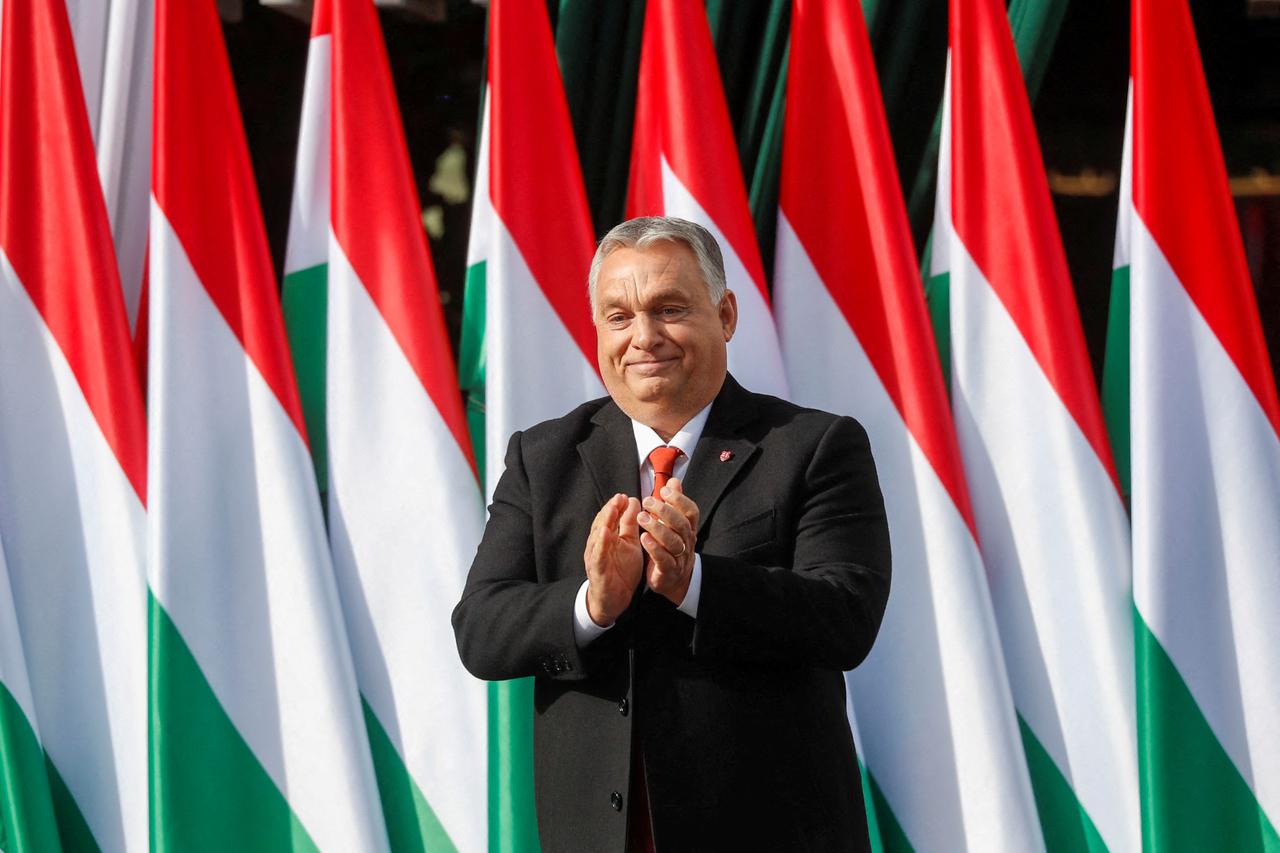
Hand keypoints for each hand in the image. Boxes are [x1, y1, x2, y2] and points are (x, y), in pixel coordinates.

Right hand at [584, 493, 642, 625]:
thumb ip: (630, 526)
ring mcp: (596, 556)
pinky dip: (601, 543)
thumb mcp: (629, 544)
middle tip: (619, 497)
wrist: (613, 599)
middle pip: (602, 523)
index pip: (610, 518)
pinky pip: (598, 555)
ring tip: (612, 508)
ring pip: (598, 536)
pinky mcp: (597, 569)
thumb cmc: (621, 570)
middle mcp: (599, 544)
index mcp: (608, 538)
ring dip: (605, 521)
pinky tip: (605, 533)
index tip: (625, 496)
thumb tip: (634, 503)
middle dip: (610, 509)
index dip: (617, 506)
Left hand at [638, 477, 698, 605]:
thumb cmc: (671, 547)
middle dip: (665, 511)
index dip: (680, 500)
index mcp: (688, 529)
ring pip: (673, 541)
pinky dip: (654, 548)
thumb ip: (674, 504)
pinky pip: (664, 559)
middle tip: (647, 501)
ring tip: (641, 517)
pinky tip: (644, 538)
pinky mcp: (668, 571)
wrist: (674, 581)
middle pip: (681, 524)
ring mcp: (679, 557)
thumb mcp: (673, 524)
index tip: (664, 489)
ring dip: (657, 528)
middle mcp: (687, 542)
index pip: (690, 512)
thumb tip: (674, 480)